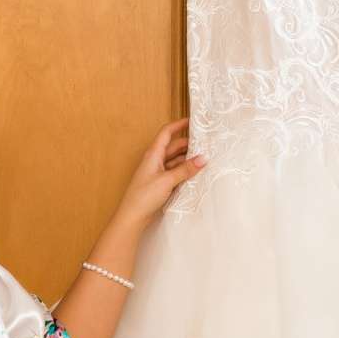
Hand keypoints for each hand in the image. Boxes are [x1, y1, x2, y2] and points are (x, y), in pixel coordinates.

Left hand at [110, 117, 206, 231]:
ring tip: (204, 159)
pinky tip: (195, 174)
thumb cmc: (144, 196)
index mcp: (153, 154)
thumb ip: (185, 169)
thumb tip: (203, 159)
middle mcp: (155, 160)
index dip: (178, 125)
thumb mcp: (167, 180)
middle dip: (188, 145)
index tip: (191, 121)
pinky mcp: (160, 183)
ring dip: (188, 159)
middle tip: (205, 144)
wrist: (133, 217)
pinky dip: (184, 171)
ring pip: (175, 160)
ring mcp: (157, 172)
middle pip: (173, 147)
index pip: (166, 133)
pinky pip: (175, 172)